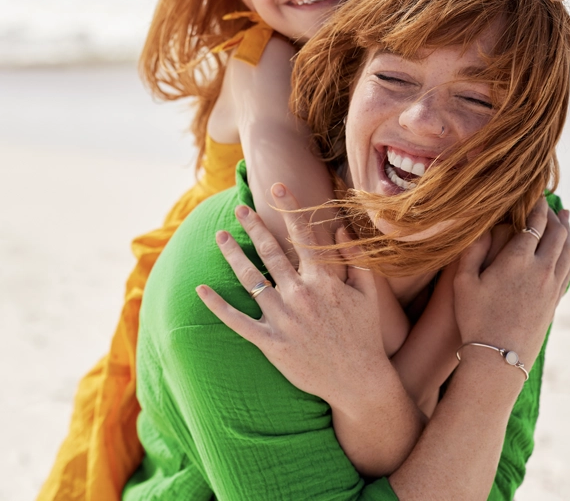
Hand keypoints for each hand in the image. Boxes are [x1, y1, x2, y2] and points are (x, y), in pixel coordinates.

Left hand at [195, 185, 390, 407]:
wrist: (359, 382)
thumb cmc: (364, 337)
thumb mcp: (368, 295)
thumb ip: (355, 260)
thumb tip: (340, 230)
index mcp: (323, 281)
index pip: (302, 235)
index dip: (289, 208)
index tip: (277, 187)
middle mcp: (299, 295)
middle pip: (270, 252)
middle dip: (253, 226)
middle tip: (239, 208)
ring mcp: (283, 319)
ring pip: (250, 279)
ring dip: (232, 255)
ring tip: (219, 236)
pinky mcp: (270, 342)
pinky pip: (237, 320)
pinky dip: (217, 305)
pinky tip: (201, 289)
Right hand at [453, 198, 569, 368]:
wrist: (500, 356)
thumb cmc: (475, 317)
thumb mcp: (463, 282)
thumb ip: (472, 251)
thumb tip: (480, 227)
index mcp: (517, 259)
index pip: (534, 224)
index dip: (537, 206)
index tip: (536, 194)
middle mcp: (540, 269)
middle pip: (556, 234)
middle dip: (554, 215)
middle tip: (551, 203)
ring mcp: (551, 286)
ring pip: (566, 251)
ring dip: (567, 232)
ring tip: (566, 219)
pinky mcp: (555, 301)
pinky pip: (568, 273)